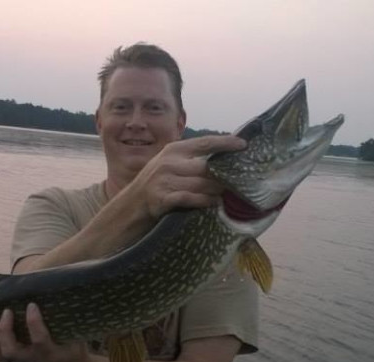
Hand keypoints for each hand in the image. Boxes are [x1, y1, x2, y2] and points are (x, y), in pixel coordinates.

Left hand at [0, 303, 89, 361]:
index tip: (32, 305)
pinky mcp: (14, 358)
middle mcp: (32, 358)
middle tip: (7, 311)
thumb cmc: (73, 346)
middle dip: (4, 331)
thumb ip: (67, 318)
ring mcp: (21, 359)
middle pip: (10, 351)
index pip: (39, 340)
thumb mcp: (76, 334)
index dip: (34, 322)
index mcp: (49, 352)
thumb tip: (59, 291)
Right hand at [129, 134, 245, 219]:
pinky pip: (191, 198)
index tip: (243, 145)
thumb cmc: (156, 185)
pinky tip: (214, 204)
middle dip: (224, 176)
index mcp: (173, 150)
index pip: (205, 143)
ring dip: (217, 191)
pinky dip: (205, 201)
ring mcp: (164, 180)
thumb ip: (190, 161)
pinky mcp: (162, 198)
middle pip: (206, 167)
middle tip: (240, 181)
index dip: (225, 143)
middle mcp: (169, 162)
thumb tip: (223, 161)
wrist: (130, 206)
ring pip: (201, 184)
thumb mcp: (169, 165)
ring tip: (229, 195)